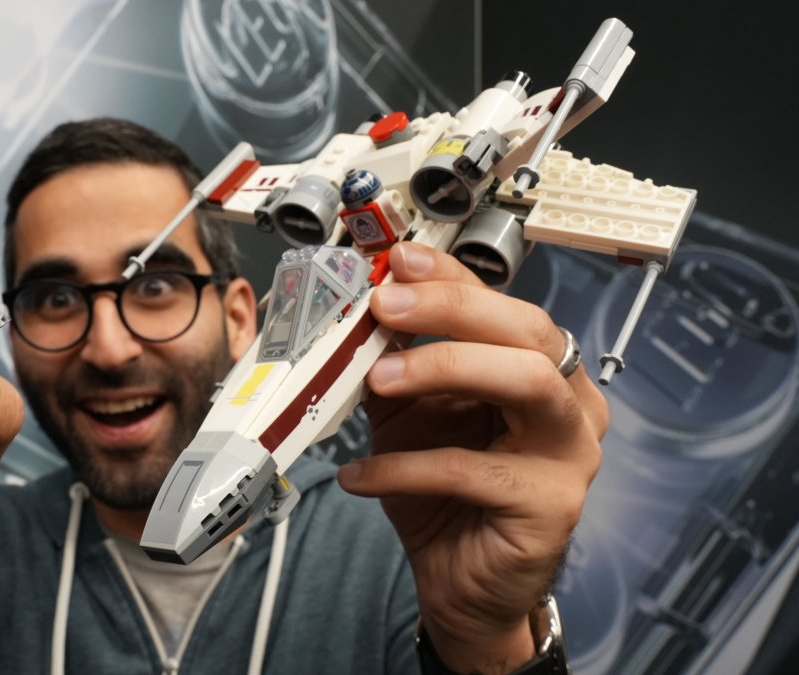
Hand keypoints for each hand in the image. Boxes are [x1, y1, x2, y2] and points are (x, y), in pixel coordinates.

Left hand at [337, 242, 607, 673]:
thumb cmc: (442, 491)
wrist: (460, 579)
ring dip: (444, 369)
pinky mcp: (551, 506)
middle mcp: (572, 403)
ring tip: (378, 381)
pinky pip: (473, 471)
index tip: (399, 262)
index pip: (505, 306)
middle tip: (387, 307)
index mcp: (543, 369)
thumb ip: (399, 362)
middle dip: (453, 310)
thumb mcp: (411, 414)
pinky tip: (359, 473)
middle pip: (529, 332)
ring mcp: (572, 455)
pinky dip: (404, 467)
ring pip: (527, 382)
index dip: (453, 279)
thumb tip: (365, 306)